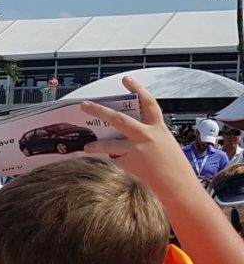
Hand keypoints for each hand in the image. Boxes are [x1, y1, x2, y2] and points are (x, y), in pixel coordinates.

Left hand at [80, 76, 195, 198]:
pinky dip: (111, 160)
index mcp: (157, 127)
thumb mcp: (164, 141)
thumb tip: (126, 131)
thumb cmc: (172, 163)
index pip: (148, 102)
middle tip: (85, 104)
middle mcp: (146, 135)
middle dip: (100, 110)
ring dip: (95, 145)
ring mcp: (136, 149)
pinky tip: (109, 164)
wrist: (177, 184)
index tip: (126, 79)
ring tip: (87, 146)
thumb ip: (147, 133)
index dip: (137, 88)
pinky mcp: (129, 163)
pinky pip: (115, 158)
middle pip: (119, 119)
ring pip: (109, 144)